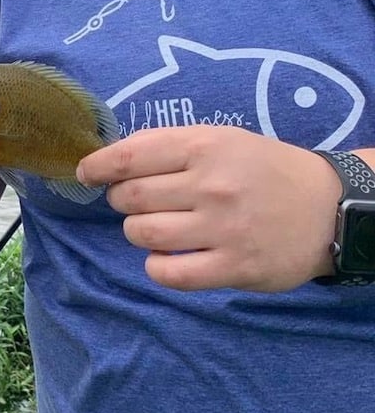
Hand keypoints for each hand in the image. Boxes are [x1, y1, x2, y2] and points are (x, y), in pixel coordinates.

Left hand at [76, 126, 338, 291]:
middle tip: (137, 202)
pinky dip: (158, 267)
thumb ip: (171, 146)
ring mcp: (222, 228)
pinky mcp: (233, 266)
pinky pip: (169, 273)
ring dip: (138, 232)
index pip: (130, 156)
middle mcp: (210, 185)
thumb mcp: (223, 139)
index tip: (85, 174)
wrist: (327, 208)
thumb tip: (114, 158)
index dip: (98, 166)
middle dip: (122, 201)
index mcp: (204, 146)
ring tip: (158, 228)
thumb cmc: (265, 169)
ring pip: (142, 234)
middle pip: (130, 197)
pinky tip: (170, 258)